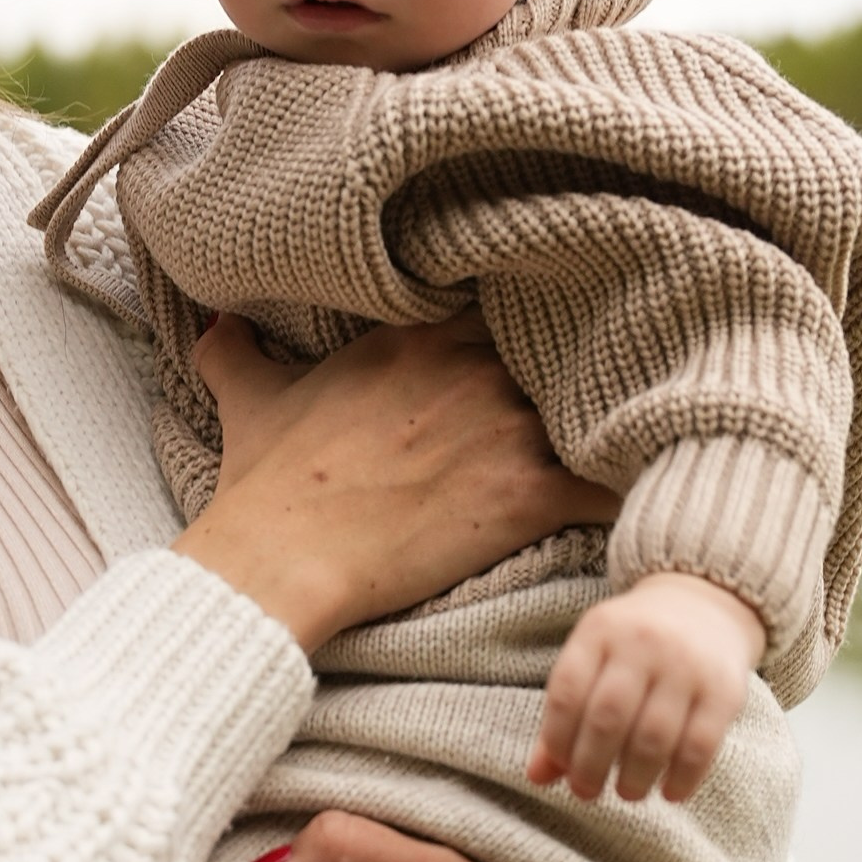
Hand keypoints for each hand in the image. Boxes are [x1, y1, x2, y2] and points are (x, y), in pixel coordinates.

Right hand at [172, 313, 614, 652]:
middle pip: (562, 348)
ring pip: (596, 408)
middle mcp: (472, 365)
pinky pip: (609, 483)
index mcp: (419, 333)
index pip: (508, 303)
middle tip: (601, 392)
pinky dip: (631, 491)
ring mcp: (506, 426)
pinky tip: (646, 499)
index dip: (530, 324)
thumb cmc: (267, 485)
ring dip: (614, 424)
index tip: (543, 343)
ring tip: (638, 440)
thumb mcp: (249, 397)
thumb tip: (215, 321)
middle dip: (579, 371)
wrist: (279, 558)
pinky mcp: (528, 492)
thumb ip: (239, 349)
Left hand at [530, 574, 767, 804]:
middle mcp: (643, 642)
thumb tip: (536, 777)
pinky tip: (669, 793)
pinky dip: (683, 777)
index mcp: (600, 630)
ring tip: (627, 794)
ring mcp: (687, 664)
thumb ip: (565, 715)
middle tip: (586, 792)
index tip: (561, 767)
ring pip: (654, 736)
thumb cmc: (634, 646)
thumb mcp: (594, 659)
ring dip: (636, 776)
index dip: (558, 738)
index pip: (568, 691)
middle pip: (609, 717)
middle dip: (591, 765)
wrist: (706, 605)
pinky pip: (701, 745)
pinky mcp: (725, 689)